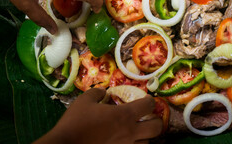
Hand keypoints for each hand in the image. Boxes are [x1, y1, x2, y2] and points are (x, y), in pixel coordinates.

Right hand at [34, 88, 161, 143]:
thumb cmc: (75, 122)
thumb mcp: (84, 100)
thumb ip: (96, 93)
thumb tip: (103, 92)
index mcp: (124, 115)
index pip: (149, 105)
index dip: (150, 100)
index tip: (147, 99)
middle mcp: (130, 132)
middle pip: (157, 128)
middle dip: (156, 121)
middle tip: (149, 117)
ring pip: (147, 143)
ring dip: (145, 136)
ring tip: (137, 131)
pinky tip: (125, 141)